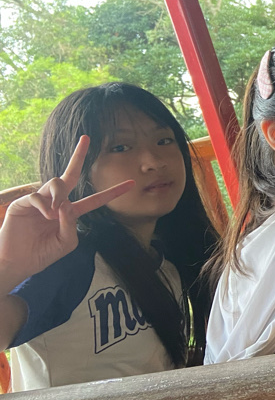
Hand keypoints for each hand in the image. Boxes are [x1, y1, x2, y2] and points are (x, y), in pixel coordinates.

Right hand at [0, 136, 134, 294]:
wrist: (18, 262)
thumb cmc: (43, 253)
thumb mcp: (66, 243)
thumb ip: (72, 225)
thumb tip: (66, 205)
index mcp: (71, 212)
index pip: (95, 200)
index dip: (113, 192)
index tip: (132, 183)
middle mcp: (57, 202)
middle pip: (71, 174)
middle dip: (78, 155)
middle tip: (86, 138)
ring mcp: (41, 200)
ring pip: (56, 182)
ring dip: (60, 196)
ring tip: (55, 214)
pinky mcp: (24, 202)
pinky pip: (38, 196)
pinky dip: (45, 206)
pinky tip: (46, 216)